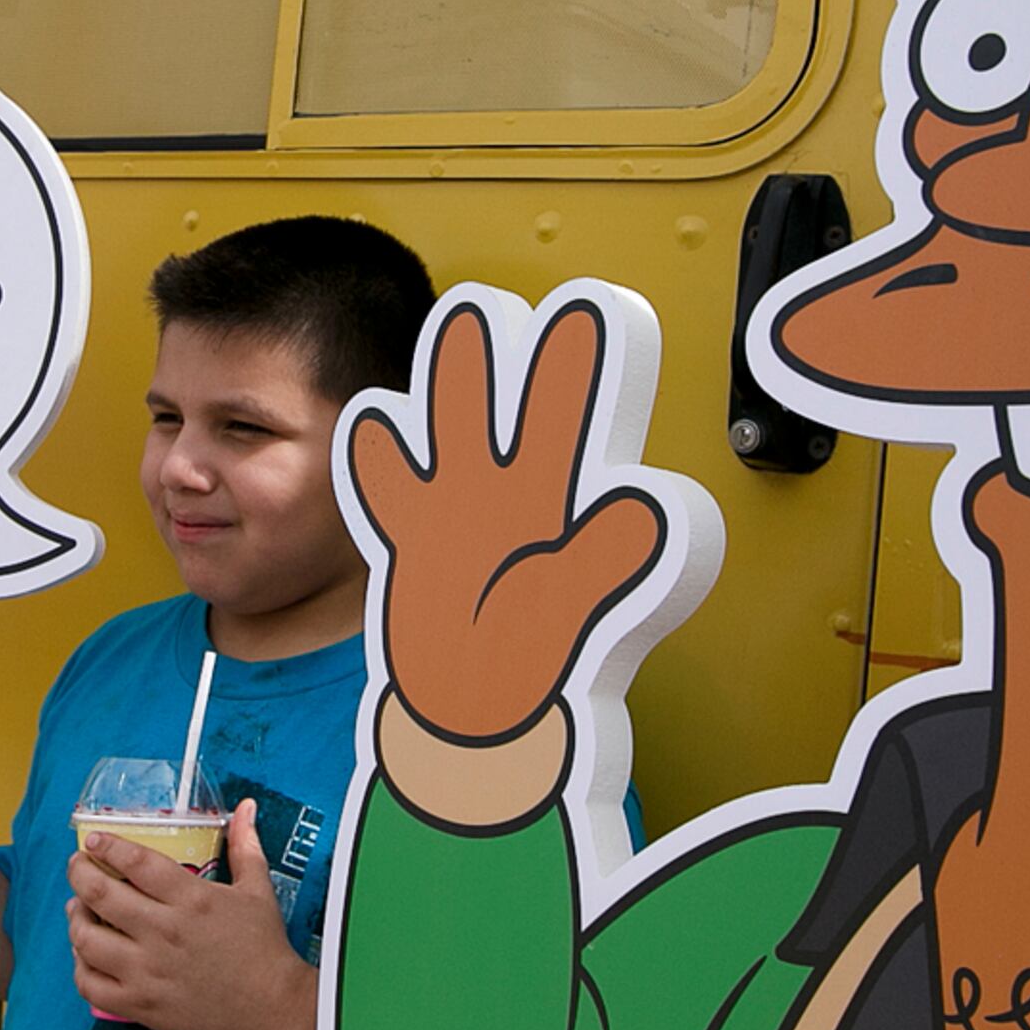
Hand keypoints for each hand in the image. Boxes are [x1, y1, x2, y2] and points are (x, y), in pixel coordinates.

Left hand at [66, 800, 315, 1029]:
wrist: (273, 1012)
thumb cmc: (265, 950)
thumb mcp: (258, 891)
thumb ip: (245, 845)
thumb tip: (245, 806)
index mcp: (192, 900)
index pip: (136, 863)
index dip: (108, 846)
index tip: (94, 840)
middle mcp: (164, 933)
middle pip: (101, 895)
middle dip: (80, 873)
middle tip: (77, 866)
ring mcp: (148, 972)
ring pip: (87, 939)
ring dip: (76, 919)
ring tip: (79, 909)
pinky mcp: (141, 1005)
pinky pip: (90, 985)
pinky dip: (80, 966)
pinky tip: (86, 954)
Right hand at [346, 299, 665, 743]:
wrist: (476, 736)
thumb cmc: (533, 686)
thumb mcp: (579, 619)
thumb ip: (611, 560)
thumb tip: (652, 505)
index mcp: (562, 500)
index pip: (581, 411)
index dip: (587, 358)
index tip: (591, 307)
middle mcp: (515, 493)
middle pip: (516, 396)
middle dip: (512, 346)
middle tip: (506, 294)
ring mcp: (462, 510)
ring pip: (454, 418)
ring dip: (455, 373)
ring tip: (468, 315)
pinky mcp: (415, 539)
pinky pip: (391, 480)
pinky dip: (382, 454)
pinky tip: (378, 423)